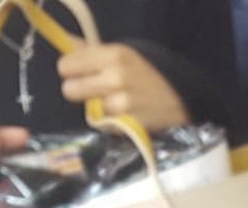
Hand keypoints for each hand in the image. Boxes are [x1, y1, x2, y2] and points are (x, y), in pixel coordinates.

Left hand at [58, 44, 190, 132]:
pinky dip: (111, 123)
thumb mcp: (124, 54)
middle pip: (70, 90)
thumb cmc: (150, 73)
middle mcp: (115, 77)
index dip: (71, 71)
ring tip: (115, 104)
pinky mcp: (128, 125)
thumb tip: (65, 42)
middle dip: (78, 92)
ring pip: (88, 110)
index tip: (80, 73)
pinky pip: (105, 125)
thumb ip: (91, 50)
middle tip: (92, 91)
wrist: (183, 99)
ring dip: (98, 109)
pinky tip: (124, 115)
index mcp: (112, 54)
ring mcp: (122, 104)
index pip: (66, 65)